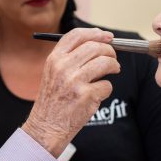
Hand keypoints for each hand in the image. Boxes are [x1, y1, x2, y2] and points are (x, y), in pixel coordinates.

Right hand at [22, 28, 119, 157]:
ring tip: (113, 71)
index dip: (95, 33)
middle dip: (109, 51)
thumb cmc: (53, 100)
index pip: (77, 35)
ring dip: (114, 66)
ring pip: (105, 63)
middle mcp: (63, 67)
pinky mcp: (87, 96)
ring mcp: (75, 81)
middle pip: (95, 47)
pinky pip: (107, 85)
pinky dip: (106, 89)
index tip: (107, 36)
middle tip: (113, 58)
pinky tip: (97, 94)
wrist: (46, 126)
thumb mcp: (52, 73)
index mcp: (54, 59)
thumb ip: (70, 57)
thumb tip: (98, 42)